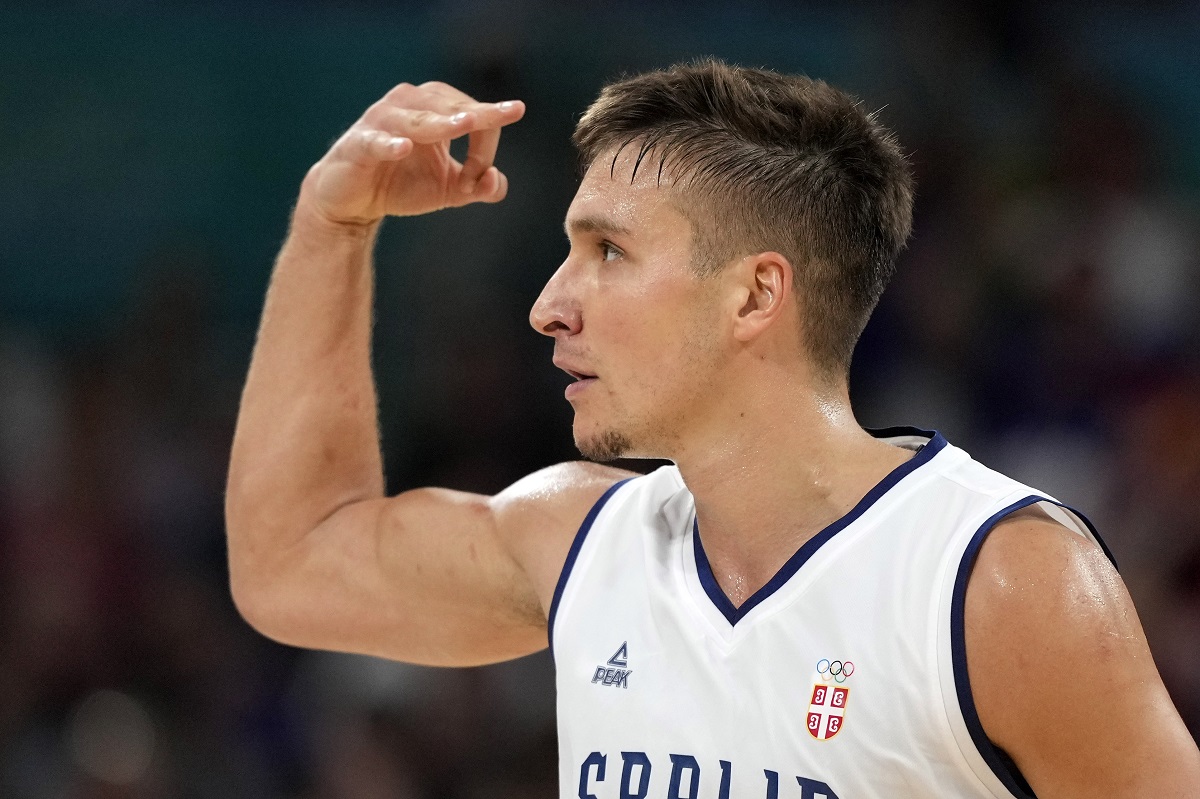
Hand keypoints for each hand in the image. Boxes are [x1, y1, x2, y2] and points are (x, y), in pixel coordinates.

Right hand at [299, 81, 525, 225]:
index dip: (484, 150)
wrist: (353, 201)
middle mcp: (409, 103)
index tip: (478, 184)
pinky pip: (375, 141)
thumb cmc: (404, 184)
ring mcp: (382, 121)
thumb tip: (496, 182)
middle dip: (475, 128)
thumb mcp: (449, 190)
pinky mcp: (358, 144)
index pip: (473, 114)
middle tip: (491, 147)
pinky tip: (404, 148)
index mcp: (436, 107)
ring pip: (416, 120)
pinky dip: (389, 144)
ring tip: (465, 124)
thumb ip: (480, 187)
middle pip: (450, 106)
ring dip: (440, 123)